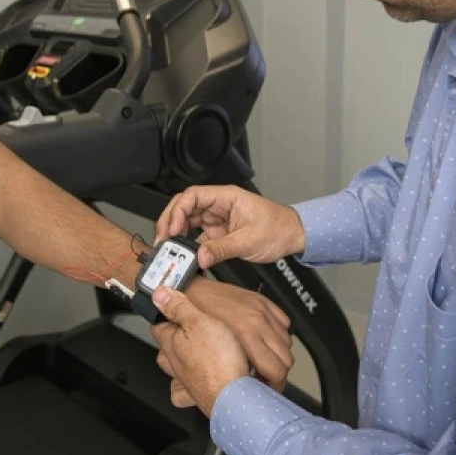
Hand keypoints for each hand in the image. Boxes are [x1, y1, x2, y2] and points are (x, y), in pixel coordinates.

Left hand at [150, 287, 249, 416]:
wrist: (233, 398)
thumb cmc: (219, 362)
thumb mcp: (199, 322)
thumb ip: (178, 308)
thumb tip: (158, 293)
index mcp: (171, 342)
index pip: (158, 323)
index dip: (165, 311)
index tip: (171, 304)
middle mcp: (175, 362)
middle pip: (166, 345)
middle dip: (173, 334)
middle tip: (186, 323)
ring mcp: (187, 379)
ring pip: (177, 364)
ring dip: (183, 355)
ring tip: (198, 345)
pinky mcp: (200, 391)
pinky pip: (189, 385)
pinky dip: (192, 379)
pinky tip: (205, 372)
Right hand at [156, 185, 305, 268]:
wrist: (293, 235)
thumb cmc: (278, 228)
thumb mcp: (249, 240)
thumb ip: (222, 249)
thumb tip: (200, 258)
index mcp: (226, 197)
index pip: (192, 196)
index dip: (178, 211)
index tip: (172, 229)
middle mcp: (219, 205)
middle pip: (185, 207)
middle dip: (170, 222)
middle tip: (162, 241)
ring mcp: (217, 218)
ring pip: (188, 221)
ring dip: (176, 234)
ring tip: (169, 250)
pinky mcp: (219, 232)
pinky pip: (197, 236)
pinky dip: (188, 246)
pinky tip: (184, 256)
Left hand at [184, 279, 293, 395]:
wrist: (193, 293)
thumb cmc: (197, 323)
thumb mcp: (209, 353)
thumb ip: (231, 370)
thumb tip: (242, 388)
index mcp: (246, 337)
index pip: (277, 372)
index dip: (274, 386)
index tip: (267, 388)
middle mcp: (257, 323)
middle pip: (286, 359)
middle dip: (278, 373)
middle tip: (267, 377)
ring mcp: (262, 311)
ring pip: (287, 342)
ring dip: (278, 354)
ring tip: (265, 359)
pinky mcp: (263, 302)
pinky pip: (284, 323)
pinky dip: (278, 333)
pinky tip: (266, 339)